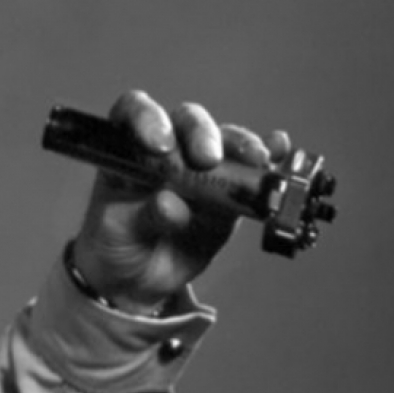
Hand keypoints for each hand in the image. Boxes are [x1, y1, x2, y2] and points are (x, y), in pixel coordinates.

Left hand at [70, 90, 290, 314]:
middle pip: (186, 122)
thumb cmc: (116, 242)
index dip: (147, 117)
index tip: (160, 143)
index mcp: (128, 151)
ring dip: (240, 144)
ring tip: (255, 159)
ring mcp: (200, 169)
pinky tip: (277, 150)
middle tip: (207, 159)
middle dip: (201, 133)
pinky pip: (251, 170)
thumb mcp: (117, 230)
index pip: (134, 114)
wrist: (137, 277)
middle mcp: (167, 151)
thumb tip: (171, 204)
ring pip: (223, 140)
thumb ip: (143, 215)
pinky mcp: (228, 193)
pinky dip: (268, 155)